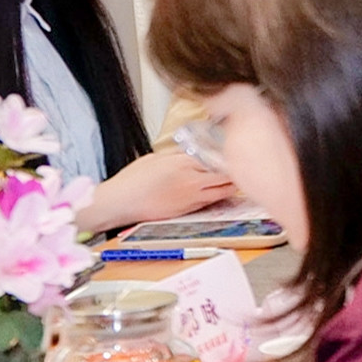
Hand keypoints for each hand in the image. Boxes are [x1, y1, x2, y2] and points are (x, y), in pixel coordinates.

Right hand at [84, 147, 236, 233]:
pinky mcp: (187, 210)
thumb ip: (178, 155)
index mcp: (183, 163)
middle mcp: (191, 180)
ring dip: (231, 185)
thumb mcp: (156, 158)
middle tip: (242, 167)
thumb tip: (194, 151)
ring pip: (223, 191)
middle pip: (227, 175)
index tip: (236, 151)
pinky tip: (219, 191)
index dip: (229, 155)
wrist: (119, 203)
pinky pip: (210, 202)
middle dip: (236, 171)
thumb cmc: (132, 180)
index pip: (217, 156)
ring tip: (235, 180)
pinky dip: (218, 196)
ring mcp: (191, 197)